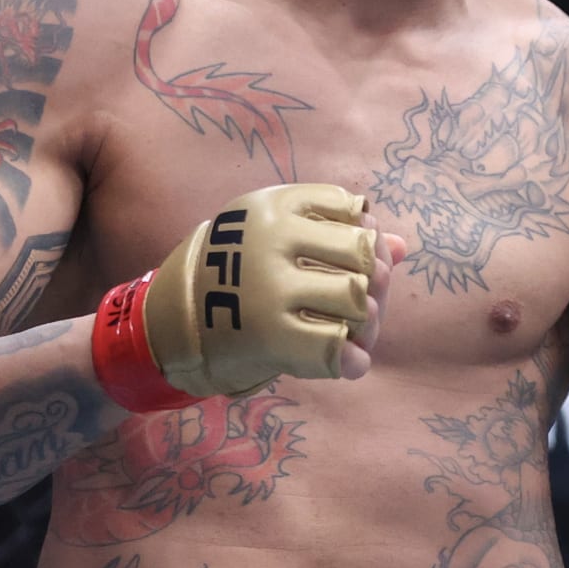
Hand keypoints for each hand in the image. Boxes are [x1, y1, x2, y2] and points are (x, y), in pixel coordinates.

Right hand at [93, 184, 407, 409]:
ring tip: (353, 334)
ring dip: (366, 323)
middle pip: (363, 254)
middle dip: (374, 283)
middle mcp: (274, 238)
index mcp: (274, 205)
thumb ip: (335, 236)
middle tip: (361, 306)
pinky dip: (352, 358)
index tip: (350, 262)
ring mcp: (272, 287)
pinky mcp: (271, 335)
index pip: (352, 210)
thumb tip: (400, 246)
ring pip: (357, 299)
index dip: (365, 239)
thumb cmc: (230, 275)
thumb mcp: (272, 239)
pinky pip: (337, 345)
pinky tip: (350, 362)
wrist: (168, 325)